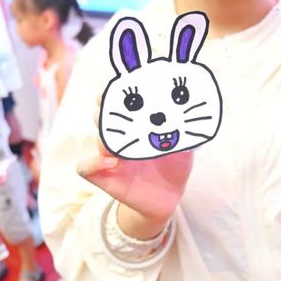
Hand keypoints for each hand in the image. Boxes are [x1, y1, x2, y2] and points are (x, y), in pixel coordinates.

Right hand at [76, 97, 192, 238]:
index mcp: (137, 126)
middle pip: (103, 117)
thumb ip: (186, 132)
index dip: (114, 92)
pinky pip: (86, 168)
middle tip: (113, 105)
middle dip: (106, 108)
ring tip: (118, 139)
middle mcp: (121, 138)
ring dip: (105, 135)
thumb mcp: (184, 147)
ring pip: (98, 139)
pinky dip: (93, 164)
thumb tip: (194, 116)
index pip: (120, 104)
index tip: (121, 83)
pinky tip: (113, 163)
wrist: (167, 197)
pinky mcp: (104, 176)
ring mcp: (110, 157)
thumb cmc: (173, 166)